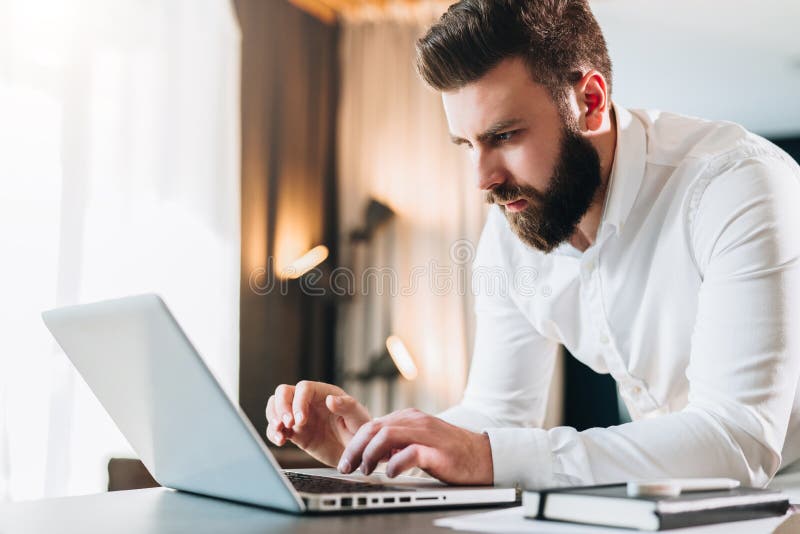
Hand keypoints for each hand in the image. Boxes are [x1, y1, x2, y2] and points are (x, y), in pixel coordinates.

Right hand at [265, 381, 370, 466]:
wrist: (357, 454)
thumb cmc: (361, 432)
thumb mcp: (359, 419)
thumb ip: (347, 407)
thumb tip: (331, 399)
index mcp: (324, 393)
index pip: (303, 388)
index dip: (298, 402)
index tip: (300, 419)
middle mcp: (309, 402)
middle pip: (284, 393)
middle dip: (281, 407)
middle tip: (287, 424)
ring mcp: (300, 417)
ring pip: (276, 407)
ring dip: (273, 418)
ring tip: (280, 434)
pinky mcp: (295, 433)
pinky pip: (277, 428)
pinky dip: (273, 433)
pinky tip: (280, 441)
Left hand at [337, 408, 493, 484]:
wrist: (484, 456)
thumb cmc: (451, 452)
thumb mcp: (419, 442)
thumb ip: (398, 443)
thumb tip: (373, 454)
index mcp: (409, 418)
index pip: (373, 424)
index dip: (354, 442)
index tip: (346, 460)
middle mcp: (415, 422)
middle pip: (375, 428)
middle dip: (355, 448)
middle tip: (347, 467)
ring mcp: (427, 434)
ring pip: (387, 435)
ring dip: (370, 454)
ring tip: (366, 470)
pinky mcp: (437, 451)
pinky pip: (410, 452)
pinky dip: (395, 463)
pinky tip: (391, 473)